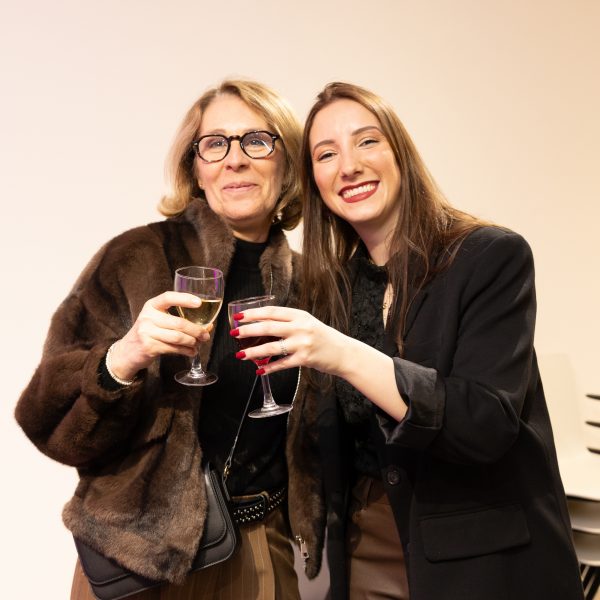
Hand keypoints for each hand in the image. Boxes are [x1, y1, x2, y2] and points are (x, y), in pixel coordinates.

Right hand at [109, 292, 212, 380]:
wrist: (127, 351)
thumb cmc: (149, 332)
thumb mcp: (158, 320)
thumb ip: (179, 319)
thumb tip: (208, 325)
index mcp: (151, 306)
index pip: (168, 298)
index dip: (184, 299)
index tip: (199, 302)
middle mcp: (148, 317)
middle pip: (179, 323)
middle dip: (196, 330)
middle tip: (206, 335)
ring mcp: (147, 332)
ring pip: (178, 337)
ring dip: (192, 342)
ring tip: (199, 344)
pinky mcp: (149, 347)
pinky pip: (173, 348)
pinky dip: (186, 351)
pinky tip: (191, 352)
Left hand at [230, 306, 347, 376]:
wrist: (344, 353)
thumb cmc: (323, 338)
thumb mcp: (307, 324)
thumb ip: (288, 323)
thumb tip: (261, 327)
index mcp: (300, 315)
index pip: (272, 311)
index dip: (253, 313)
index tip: (239, 316)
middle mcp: (301, 327)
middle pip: (268, 327)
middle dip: (248, 330)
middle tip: (234, 333)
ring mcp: (303, 343)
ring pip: (272, 346)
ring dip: (253, 351)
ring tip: (240, 354)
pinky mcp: (305, 359)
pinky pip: (282, 364)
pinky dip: (269, 368)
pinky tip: (259, 370)